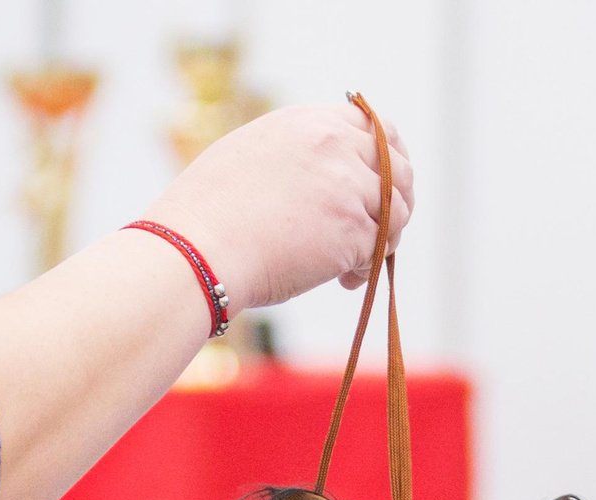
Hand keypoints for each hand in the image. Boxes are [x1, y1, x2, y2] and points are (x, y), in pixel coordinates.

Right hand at [139, 104, 414, 313]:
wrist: (196, 250)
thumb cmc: (206, 218)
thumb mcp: (248, 158)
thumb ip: (294, 158)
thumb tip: (320, 181)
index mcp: (307, 123)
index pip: (373, 127)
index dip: (387, 158)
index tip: (383, 185)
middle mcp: (333, 145)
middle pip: (399, 167)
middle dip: (397, 201)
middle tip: (380, 232)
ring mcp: (348, 186)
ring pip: (399, 212)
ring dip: (384, 240)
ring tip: (351, 264)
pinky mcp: (353, 229)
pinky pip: (382, 249)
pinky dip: (367, 268)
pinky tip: (341, 280)